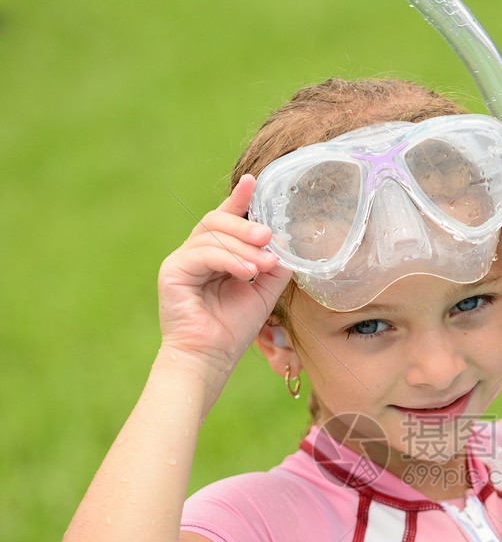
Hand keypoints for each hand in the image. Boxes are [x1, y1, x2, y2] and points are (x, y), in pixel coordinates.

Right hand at [157, 175, 290, 380]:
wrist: (209, 359)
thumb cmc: (232, 330)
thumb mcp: (263, 294)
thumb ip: (275, 268)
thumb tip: (289, 245)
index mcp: (216, 256)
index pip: (226, 220)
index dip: (240, 200)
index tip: (255, 182)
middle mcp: (196, 253)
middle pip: (218, 221)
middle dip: (246, 225)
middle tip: (269, 236)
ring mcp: (181, 260)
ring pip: (212, 235)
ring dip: (243, 247)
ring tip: (263, 264)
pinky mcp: (172, 271)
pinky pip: (202, 254)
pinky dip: (228, 259)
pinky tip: (247, 273)